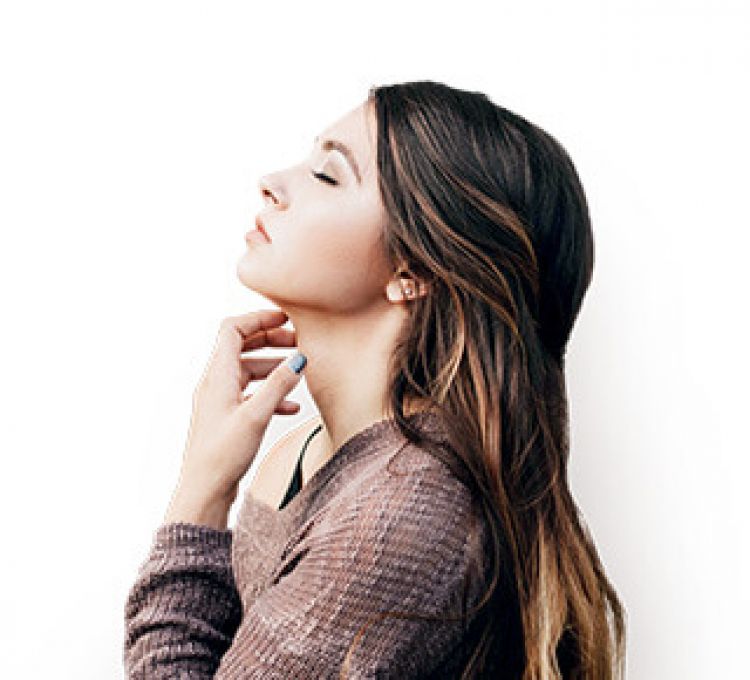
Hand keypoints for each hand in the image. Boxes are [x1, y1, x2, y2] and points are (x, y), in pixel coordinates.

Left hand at [177, 308, 305, 503]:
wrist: (204, 492)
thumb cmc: (223, 456)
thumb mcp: (255, 416)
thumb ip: (278, 385)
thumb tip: (298, 358)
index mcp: (217, 376)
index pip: (232, 329)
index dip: (259, 318)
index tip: (286, 318)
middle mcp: (216, 383)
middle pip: (242, 346)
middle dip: (271, 339)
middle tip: (299, 341)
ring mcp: (221, 401)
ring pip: (249, 370)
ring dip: (274, 366)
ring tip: (300, 370)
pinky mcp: (228, 419)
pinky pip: (251, 394)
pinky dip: (271, 392)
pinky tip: (292, 406)